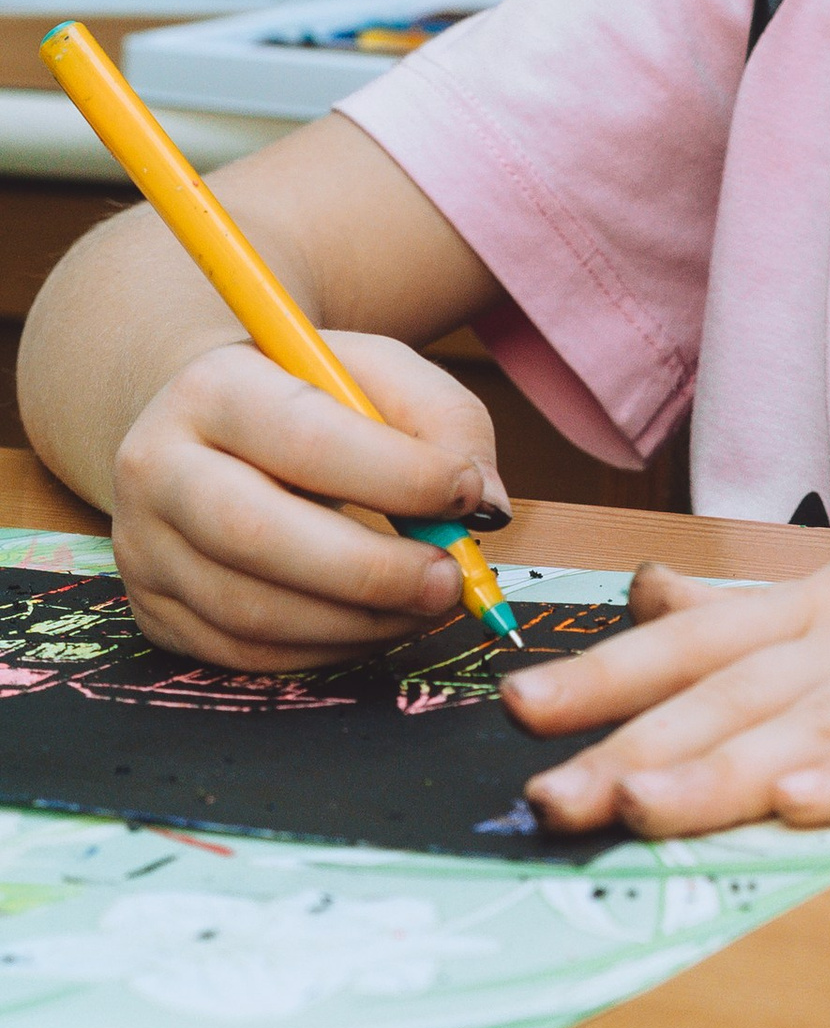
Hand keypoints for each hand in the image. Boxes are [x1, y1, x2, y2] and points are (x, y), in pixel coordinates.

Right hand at [110, 331, 507, 668]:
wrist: (213, 427)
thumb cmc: (309, 398)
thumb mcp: (379, 373)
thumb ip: (446, 420)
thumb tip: (487, 505)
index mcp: (212, 387)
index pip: (306, 440)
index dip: (398, 476)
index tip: (467, 494)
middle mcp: (157, 466)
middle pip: (258, 535)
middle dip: (371, 571)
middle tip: (450, 580)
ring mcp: (143, 547)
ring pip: (250, 611)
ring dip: (358, 622)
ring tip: (427, 603)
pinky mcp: (152, 611)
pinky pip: (242, 654)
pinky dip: (325, 650)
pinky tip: (376, 624)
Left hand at [506, 458, 829, 835]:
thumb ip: (772, 600)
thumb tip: (653, 594)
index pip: (706, 637)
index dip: (610, 673)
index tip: (518, 711)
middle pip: (743, 690)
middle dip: (636, 743)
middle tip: (546, 797)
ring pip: (821, 721)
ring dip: (726, 769)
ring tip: (639, 807)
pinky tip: (813, 803)